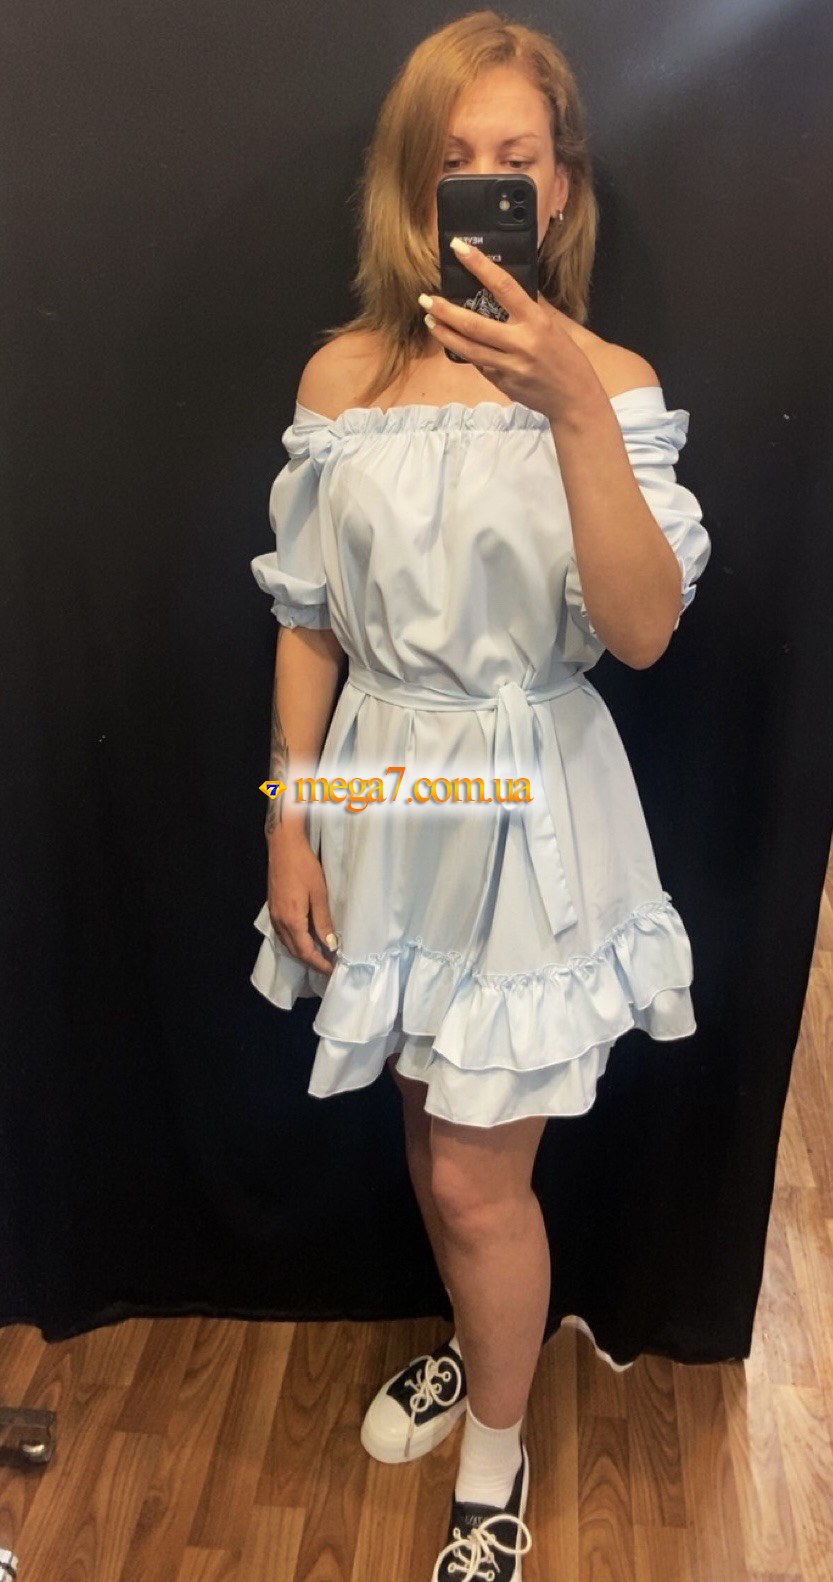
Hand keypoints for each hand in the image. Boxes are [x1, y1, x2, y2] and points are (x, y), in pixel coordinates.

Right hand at [267, 830, 337, 976]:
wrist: (284, 847)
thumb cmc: (304, 867)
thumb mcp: (319, 894)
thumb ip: (323, 922)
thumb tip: (330, 944)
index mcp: (292, 920)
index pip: (305, 952)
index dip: (319, 963)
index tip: (332, 970)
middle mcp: (280, 922)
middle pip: (295, 951)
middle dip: (312, 961)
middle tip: (329, 966)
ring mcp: (274, 916)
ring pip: (288, 944)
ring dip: (303, 953)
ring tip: (321, 956)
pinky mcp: (273, 909)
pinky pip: (284, 934)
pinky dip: (296, 942)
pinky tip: (306, 939)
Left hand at [418, 239, 596, 423]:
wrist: (575, 399)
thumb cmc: (565, 358)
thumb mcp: (552, 327)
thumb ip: (528, 310)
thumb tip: (504, 288)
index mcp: (536, 321)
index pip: (504, 286)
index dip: (479, 265)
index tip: (458, 248)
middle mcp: (521, 343)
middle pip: (474, 324)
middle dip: (446, 311)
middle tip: (426, 299)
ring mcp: (510, 366)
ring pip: (469, 349)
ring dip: (445, 334)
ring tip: (429, 321)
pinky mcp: (503, 383)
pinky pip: (480, 366)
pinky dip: (468, 354)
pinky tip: (458, 344)